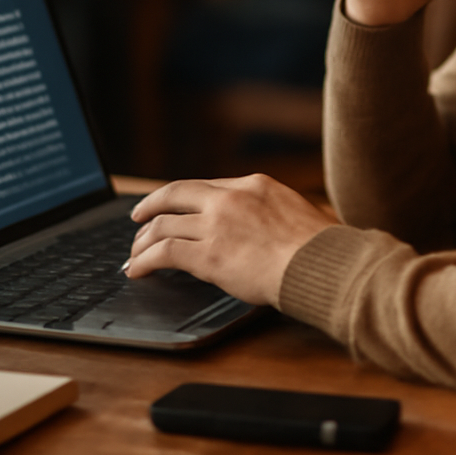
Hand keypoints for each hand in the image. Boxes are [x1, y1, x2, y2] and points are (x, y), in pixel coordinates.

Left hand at [125, 174, 332, 305]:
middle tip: (138, 219)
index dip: (183, 199)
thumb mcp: (296, 212)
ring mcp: (216, 224)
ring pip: (163, 225)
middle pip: (175, 194)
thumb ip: (272, 213)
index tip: (173, 207)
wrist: (321, 264)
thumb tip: (265, 227)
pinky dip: (144, 261)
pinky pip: (163, 253)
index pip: (206, 187)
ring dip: (143, 241)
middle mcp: (230, 198)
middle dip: (151, 207)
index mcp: (254, 184)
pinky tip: (137, 270)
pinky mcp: (207, 254)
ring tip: (134, 255)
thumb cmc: (319, 248)